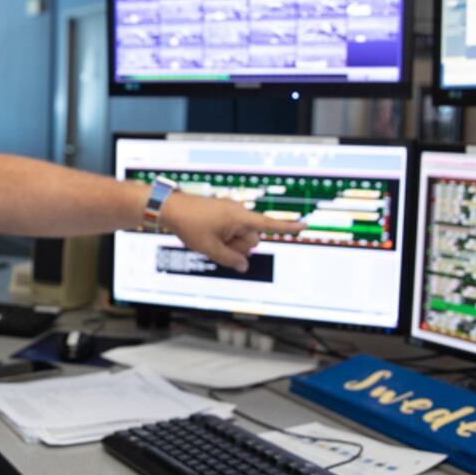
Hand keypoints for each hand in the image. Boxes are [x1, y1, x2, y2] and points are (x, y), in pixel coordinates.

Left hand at [158, 192, 304, 272]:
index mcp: (239, 217)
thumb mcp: (209, 249)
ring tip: (209, 236)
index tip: (305, 225)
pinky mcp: (224, 214)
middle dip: (239, 247)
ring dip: (229, 243)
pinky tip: (208, 234)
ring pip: (240, 238)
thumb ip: (230, 260)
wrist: (171, 208)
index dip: (288, 227)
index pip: (268, 225)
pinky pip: (231, 231)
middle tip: (216, 241)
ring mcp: (231, 213)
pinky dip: (223, 237)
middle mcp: (239, 213)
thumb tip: (244, 266)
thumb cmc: (190, 225)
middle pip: (252, 240)